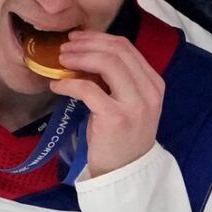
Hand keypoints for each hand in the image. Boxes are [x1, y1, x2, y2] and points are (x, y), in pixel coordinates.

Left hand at [51, 32, 164, 176]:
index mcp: (154, 84)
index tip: (78, 39)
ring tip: (60, 60)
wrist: (125, 173)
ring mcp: (134, 105)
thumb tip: (86, 54)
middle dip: (87, 44)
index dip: (98, 38)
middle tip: (64, 47)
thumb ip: (118, 80)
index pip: (127, 48)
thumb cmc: (122, 138)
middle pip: (117, 50)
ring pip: (107, 63)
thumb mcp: (129, 104)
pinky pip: (88, 89)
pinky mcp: (115, 118)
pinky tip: (57, 85)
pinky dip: (69, 83)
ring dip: (79, 57)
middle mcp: (149, 92)